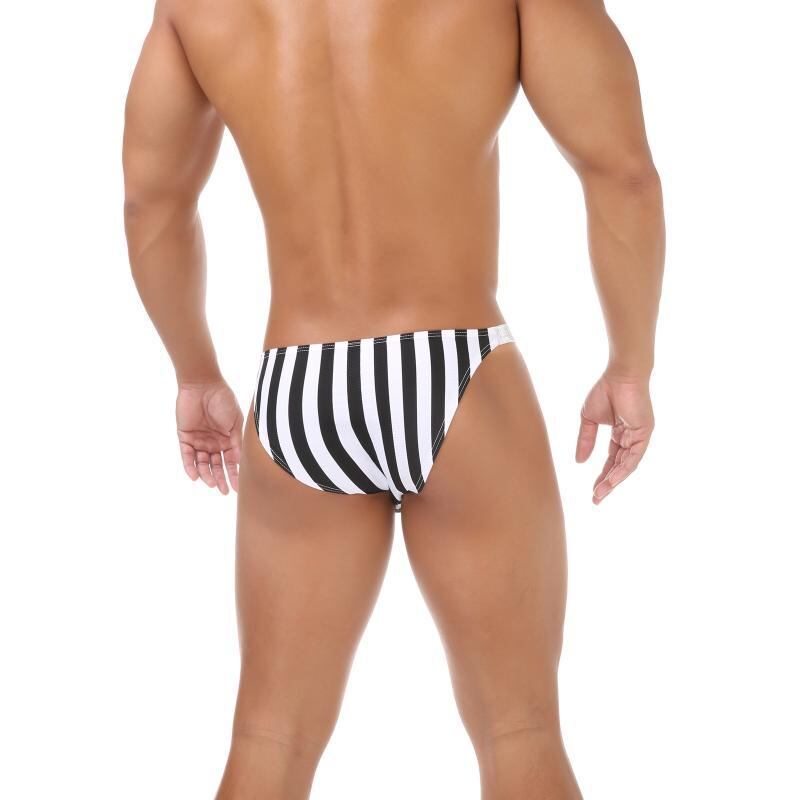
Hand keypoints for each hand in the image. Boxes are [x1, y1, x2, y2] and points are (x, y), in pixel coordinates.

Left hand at [176, 380, 243, 494]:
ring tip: (211, 484)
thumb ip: (237, 442)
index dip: (234, 474)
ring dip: (206, 473)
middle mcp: (214, 442)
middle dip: (220, 478)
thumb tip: (240, 462)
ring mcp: (199, 440)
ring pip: (202, 462)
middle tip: (224, 491)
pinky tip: (195, 476)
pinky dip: (190, 465)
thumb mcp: (235, 423)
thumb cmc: (223, 400)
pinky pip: (186, 455)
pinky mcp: (185, 437)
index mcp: (228, 439)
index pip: (231, 461)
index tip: (238, 487)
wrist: (203, 385)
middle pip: (217, 465)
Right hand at [575, 373, 654, 504]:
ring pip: (627, 465)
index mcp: (620, 434)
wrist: (620, 374)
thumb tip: (579, 462)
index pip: (612, 460)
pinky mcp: (645, 433)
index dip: (602, 475)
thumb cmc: (605, 391)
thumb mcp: (588, 419)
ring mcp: (639, 436)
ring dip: (614, 481)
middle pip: (619, 466)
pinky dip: (623, 470)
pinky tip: (612, 480)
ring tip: (601, 494)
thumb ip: (585, 440)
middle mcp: (632, 438)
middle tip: (596, 499)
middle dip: (607, 483)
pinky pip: (633, 456)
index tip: (592, 491)